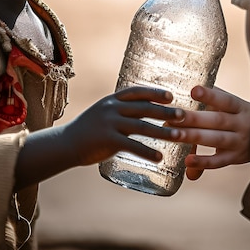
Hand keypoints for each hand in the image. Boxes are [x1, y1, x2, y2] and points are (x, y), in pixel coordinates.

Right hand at [62, 85, 183, 166]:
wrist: (66, 144)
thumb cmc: (89, 129)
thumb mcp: (104, 112)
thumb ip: (122, 111)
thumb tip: (146, 110)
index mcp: (112, 99)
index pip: (137, 92)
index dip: (155, 93)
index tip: (171, 96)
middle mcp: (112, 108)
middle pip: (144, 108)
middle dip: (166, 111)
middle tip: (184, 116)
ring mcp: (109, 123)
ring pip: (142, 127)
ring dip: (163, 131)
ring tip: (179, 137)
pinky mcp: (107, 140)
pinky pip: (132, 145)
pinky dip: (147, 151)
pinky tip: (160, 157)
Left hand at [173, 85, 249, 179]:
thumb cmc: (239, 116)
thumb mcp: (232, 105)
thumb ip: (211, 101)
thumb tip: (187, 96)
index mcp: (239, 106)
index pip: (225, 100)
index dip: (210, 95)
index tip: (193, 90)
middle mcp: (240, 123)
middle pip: (217, 120)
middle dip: (194, 118)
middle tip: (173, 115)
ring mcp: (238, 142)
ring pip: (216, 139)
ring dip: (194, 137)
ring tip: (174, 135)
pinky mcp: (235, 158)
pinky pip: (219, 161)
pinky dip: (203, 162)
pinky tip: (187, 161)